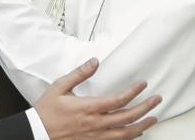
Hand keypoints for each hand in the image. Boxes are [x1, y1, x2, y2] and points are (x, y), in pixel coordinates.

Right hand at [35, 58, 160, 139]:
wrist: (37, 134)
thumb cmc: (47, 111)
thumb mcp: (60, 87)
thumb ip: (79, 74)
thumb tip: (94, 62)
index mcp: (88, 108)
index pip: (118, 100)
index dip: (133, 92)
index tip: (142, 84)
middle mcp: (95, 124)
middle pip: (127, 117)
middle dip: (145, 107)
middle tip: (157, 100)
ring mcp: (96, 137)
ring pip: (125, 134)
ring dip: (142, 125)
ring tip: (153, 118)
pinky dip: (129, 137)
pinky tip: (137, 133)